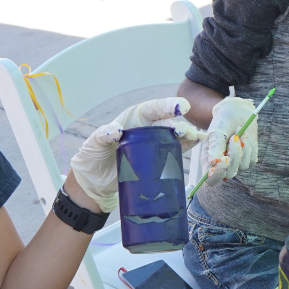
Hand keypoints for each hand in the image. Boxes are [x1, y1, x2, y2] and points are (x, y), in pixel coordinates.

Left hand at [68, 98, 202, 212]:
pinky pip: (174, 151)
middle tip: (185, 130)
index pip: (151, 109)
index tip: (179, 107)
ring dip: (186, 136)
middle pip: (166, 123)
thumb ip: (102, 135)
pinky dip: (186, 147)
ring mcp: (152, 145)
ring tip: (195, 137)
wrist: (94, 182)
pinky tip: (196, 143)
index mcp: (132, 119)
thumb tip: (116, 131)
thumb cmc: (93, 157)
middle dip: (178, 125)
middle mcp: (146, 129)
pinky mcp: (156, 160)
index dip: (166, 106)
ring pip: (174, 136)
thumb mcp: (93, 144)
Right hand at [200, 96, 259, 181]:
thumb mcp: (216, 131)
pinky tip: (245, 136)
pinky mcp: (248, 159)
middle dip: (234, 155)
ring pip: (243, 166)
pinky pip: (252, 159)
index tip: (225, 159)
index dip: (217, 174)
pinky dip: (249, 146)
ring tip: (238, 132)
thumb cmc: (222, 122)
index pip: (211, 179)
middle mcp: (222, 166)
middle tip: (234, 137)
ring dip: (243, 148)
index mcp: (208, 161)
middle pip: (229, 174)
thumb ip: (215, 146)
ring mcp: (236, 164)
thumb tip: (214, 162)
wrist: (236, 113)